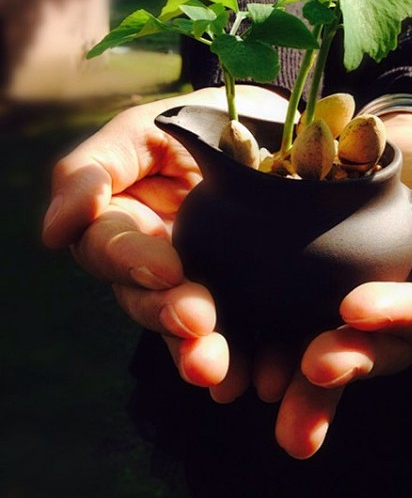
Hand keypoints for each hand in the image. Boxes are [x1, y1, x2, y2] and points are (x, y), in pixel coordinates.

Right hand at [42, 85, 290, 387]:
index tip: (166, 268)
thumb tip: (52, 232)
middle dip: (167, 314)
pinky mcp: (241, 298)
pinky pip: (233, 335)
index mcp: (120, 221)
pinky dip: (241, 358)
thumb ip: (91, 171)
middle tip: (198, 321)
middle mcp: (151, 262)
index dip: (132, 261)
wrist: (273, 129)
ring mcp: (196, 283)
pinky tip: (253, 378)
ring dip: (195, 350)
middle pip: (142, 300)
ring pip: (181, 327)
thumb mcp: (143, 128)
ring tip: (215, 367)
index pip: (110, 248)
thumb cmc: (199, 119)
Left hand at [273, 112, 411, 458]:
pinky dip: (255, 329)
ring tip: (259, 388)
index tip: (356, 310)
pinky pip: (280, 314)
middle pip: (372, 350)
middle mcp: (391, 324)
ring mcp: (346, 310)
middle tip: (309, 367)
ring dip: (293, 371)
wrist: (400, 142)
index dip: (396, 318)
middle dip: (342, 360)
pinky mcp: (302, 291)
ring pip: (324, 347)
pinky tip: (225, 345)